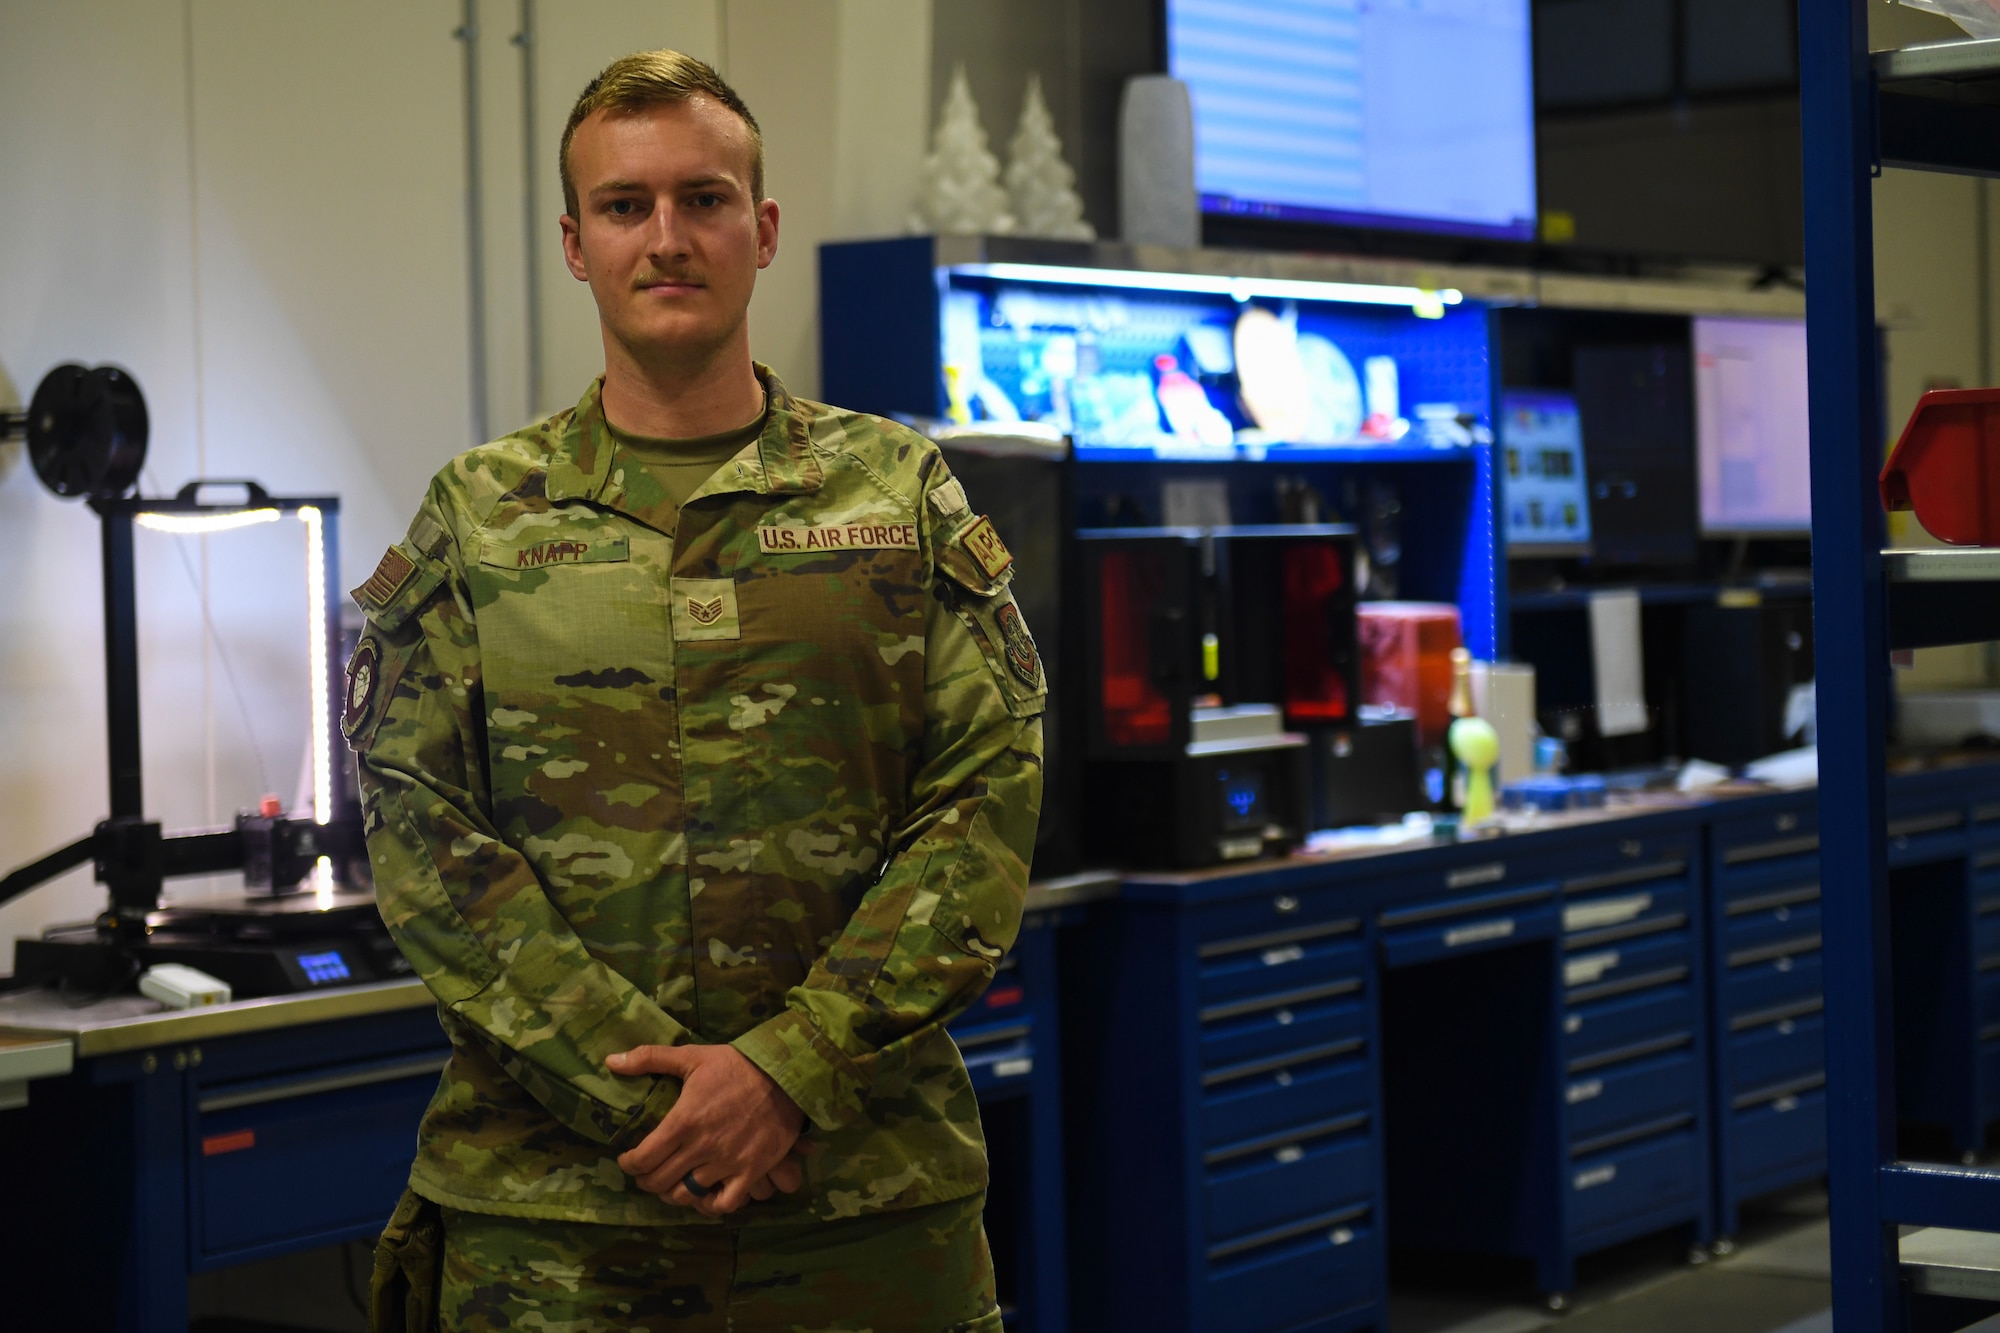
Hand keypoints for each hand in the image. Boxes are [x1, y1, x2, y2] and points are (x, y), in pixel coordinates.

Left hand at [608, 1043, 807, 1215]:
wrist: (785, 1074)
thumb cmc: (736, 1065)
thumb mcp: (692, 1056)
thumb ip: (650, 1058)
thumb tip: (611, 1061)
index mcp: (683, 1120)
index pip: (642, 1158)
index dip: (629, 1164)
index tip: (628, 1159)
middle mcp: (701, 1147)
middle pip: (659, 1181)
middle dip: (646, 1180)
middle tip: (646, 1173)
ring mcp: (727, 1163)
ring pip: (686, 1195)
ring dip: (673, 1193)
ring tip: (672, 1183)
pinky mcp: (750, 1172)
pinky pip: (724, 1204)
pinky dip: (710, 1205)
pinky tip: (704, 1195)